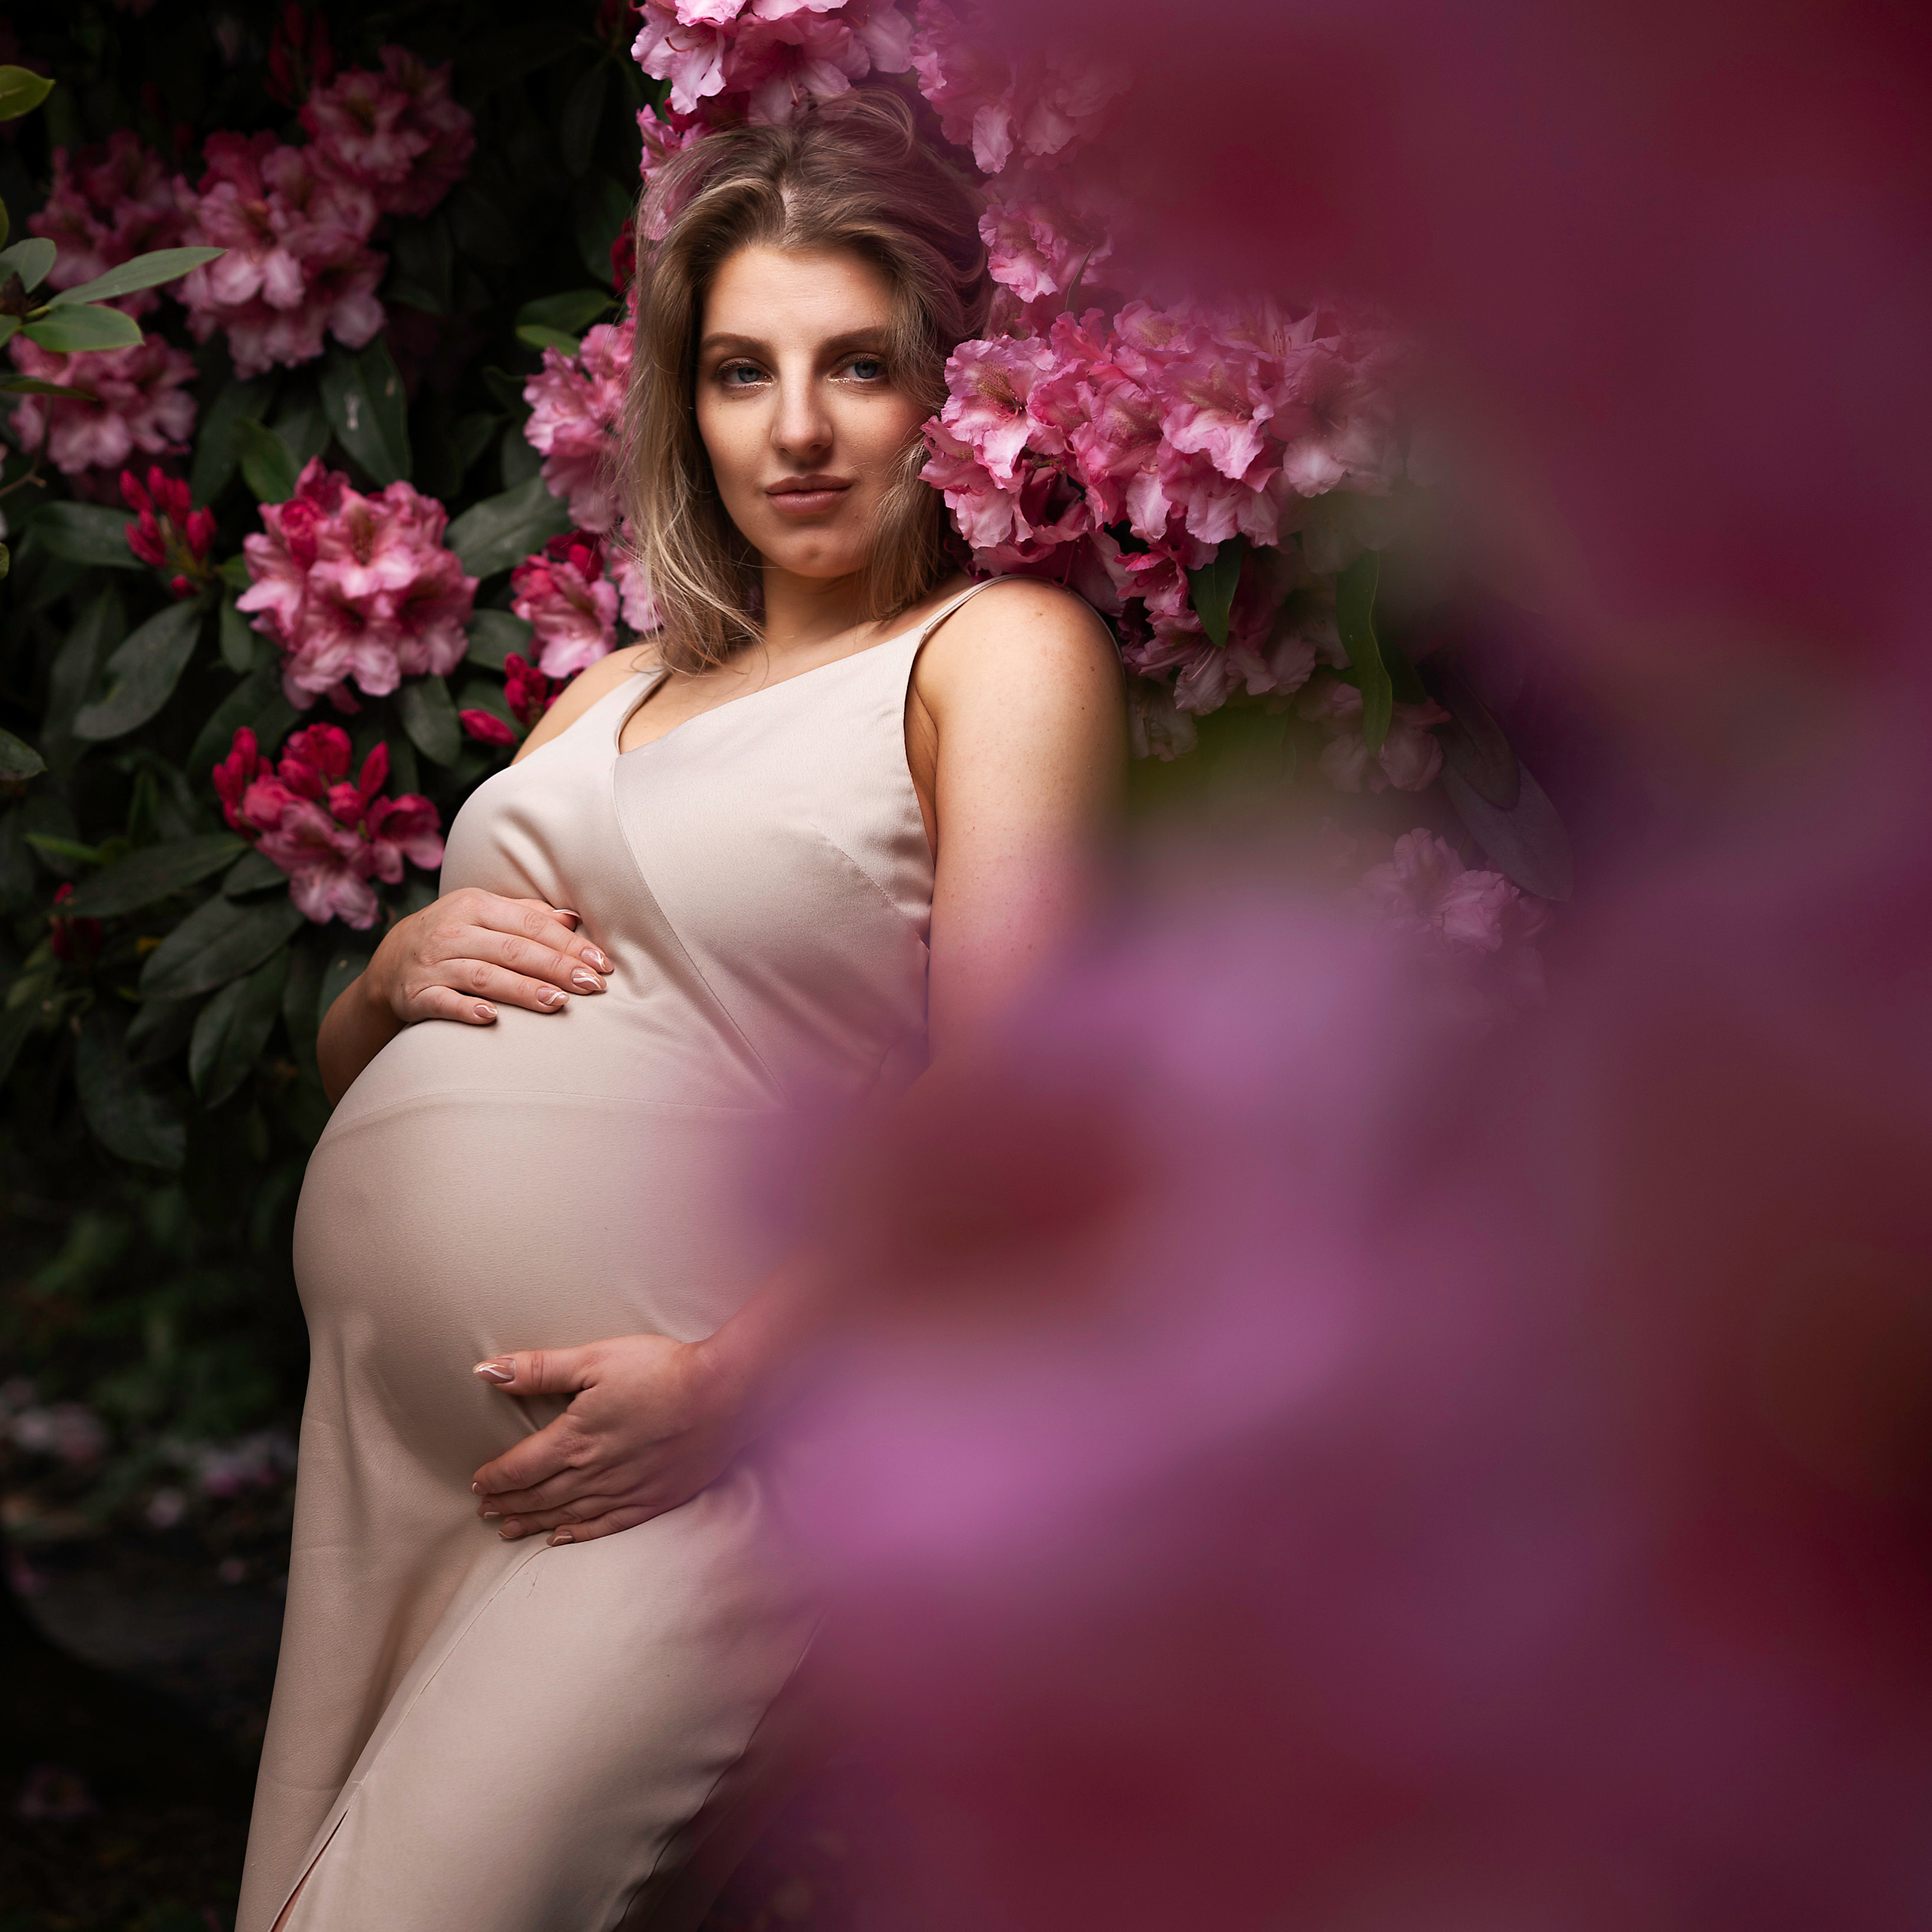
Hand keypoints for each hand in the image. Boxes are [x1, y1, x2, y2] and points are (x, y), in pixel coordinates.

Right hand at [368, 887, 610, 1027]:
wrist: (389, 961)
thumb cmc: (454, 934)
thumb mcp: (484, 913)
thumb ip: (527, 915)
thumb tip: (574, 918)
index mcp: (475, 905)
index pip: (531, 924)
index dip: (568, 943)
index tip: (601, 964)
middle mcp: (453, 931)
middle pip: (513, 949)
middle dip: (556, 967)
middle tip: (592, 986)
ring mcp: (433, 964)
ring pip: (484, 976)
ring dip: (522, 990)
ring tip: (558, 1002)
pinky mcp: (415, 995)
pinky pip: (442, 1002)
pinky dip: (465, 1009)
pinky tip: (490, 1017)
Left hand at [468, 1335, 747, 1543]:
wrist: (725, 1394)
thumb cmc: (661, 1370)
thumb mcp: (596, 1358)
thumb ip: (540, 1369)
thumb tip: (487, 1371)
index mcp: (575, 1438)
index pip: (521, 1466)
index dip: (495, 1477)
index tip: (478, 1483)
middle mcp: (594, 1472)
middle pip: (539, 1495)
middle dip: (509, 1503)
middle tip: (486, 1511)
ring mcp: (624, 1491)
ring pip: (567, 1514)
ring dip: (534, 1521)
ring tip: (509, 1529)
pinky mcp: (652, 1500)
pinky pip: (606, 1526)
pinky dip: (579, 1534)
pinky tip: (562, 1539)